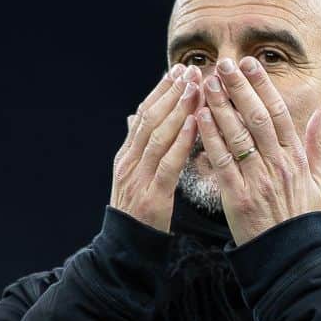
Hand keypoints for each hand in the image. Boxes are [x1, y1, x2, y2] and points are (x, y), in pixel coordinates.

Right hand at [110, 64, 203, 232]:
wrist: (126, 251)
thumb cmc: (138, 213)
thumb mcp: (135, 177)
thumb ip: (138, 148)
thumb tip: (136, 115)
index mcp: (126, 156)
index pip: (143, 115)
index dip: (160, 91)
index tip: (178, 70)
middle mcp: (129, 162)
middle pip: (150, 118)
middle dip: (170, 92)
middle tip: (190, 69)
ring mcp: (138, 178)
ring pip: (158, 135)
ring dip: (178, 109)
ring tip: (195, 87)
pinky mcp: (152, 196)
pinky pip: (168, 163)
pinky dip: (181, 141)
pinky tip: (194, 124)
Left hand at [194, 56, 320, 245]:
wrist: (289, 256)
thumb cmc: (301, 217)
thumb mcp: (319, 180)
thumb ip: (320, 144)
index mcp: (296, 159)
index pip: (279, 113)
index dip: (263, 86)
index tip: (250, 64)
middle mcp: (278, 165)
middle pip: (257, 117)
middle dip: (239, 87)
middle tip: (224, 63)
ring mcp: (258, 180)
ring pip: (237, 134)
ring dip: (220, 105)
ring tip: (207, 82)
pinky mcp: (238, 196)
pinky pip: (222, 161)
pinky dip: (210, 137)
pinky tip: (199, 117)